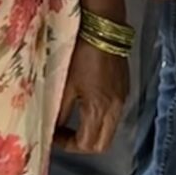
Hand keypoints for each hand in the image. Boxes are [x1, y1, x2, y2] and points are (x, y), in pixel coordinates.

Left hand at [55, 36, 129, 156]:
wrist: (104, 29)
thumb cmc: (80, 55)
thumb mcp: (65, 84)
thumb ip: (59, 110)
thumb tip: (51, 127)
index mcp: (98, 109)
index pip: (86, 145)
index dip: (67, 145)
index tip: (52, 134)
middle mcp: (115, 109)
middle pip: (102, 144)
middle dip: (82, 145)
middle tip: (64, 134)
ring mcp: (122, 100)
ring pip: (109, 131)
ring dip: (92, 132)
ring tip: (73, 120)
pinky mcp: (124, 89)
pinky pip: (114, 115)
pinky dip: (100, 119)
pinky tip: (86, 104)